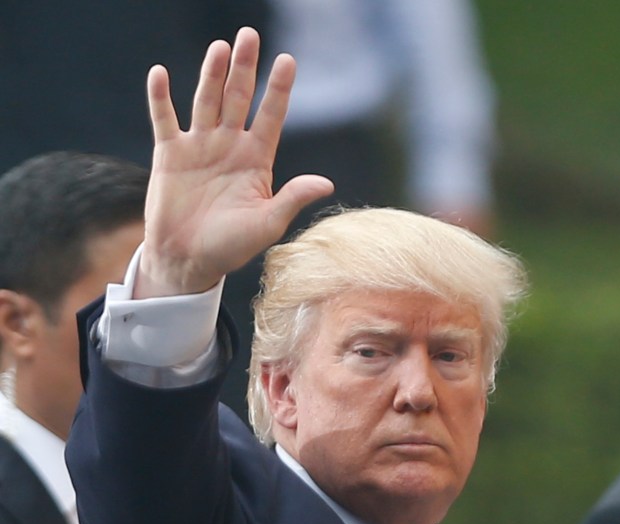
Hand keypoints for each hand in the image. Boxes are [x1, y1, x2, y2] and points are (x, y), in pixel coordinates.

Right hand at [135, 28, 333, 297]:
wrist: (189, 260)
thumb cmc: (232, 247)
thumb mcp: (267, 223)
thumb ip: (292, 198)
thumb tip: (326, 183)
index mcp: (257, 160)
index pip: (271, 116)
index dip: (278, 89)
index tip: (288, 60)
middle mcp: (230, 146)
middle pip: (239, 99)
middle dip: (245, 68)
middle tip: (249, 35)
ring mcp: (199, 147)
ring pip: (206, 101)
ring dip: (211, 74)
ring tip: (220, 47)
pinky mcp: (169, 154)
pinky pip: (164, 119)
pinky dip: (161, 98)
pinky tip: (161, 73)